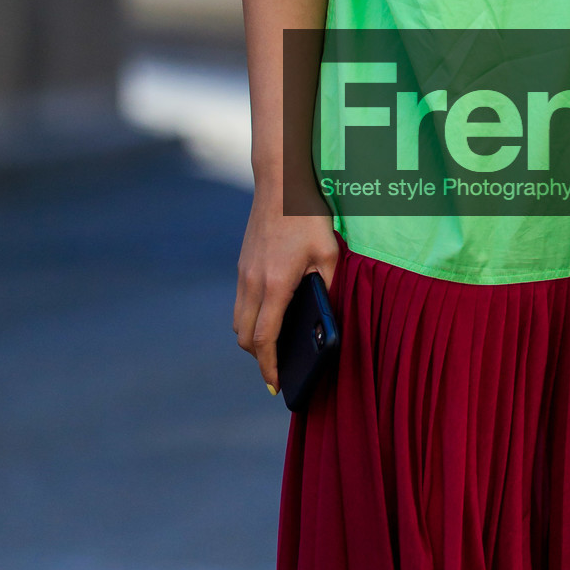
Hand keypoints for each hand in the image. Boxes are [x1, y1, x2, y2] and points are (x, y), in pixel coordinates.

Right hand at [234, 188, 339, 394]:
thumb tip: (327, 317)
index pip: (264, 338)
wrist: (279, 183)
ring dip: (252, 339)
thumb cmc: (309, 216)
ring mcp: (243, 273)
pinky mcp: (242, 265)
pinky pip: (241, 303)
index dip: (269, 366)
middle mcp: (252, 283)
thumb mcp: (330, 253)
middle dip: (260, 358)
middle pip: (245, 336)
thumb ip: (328, 287)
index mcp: (274, 285)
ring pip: (238, 321)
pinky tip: (269, 318)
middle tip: (278, 370)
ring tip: (274, 348)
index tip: (275, 385)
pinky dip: (251, 318)